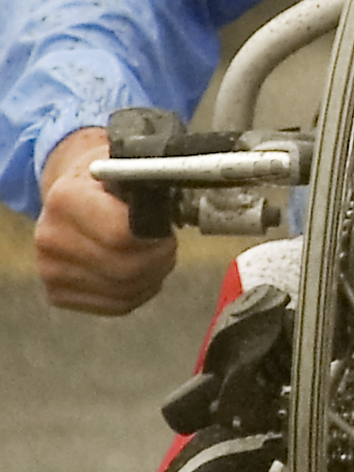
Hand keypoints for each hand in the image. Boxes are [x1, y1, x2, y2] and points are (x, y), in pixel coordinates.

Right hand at [32, 128, 174, 314]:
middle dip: (159, 258)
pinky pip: (116, 305)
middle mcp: (49, 236)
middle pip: (125, 269)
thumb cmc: (108, 182)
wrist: (72, 195)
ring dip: (152, 276)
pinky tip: (140, 273)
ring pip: (124, 291)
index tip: (163, 228)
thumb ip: (150, 180)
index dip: (154, 236)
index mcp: (65, 198)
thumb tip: (186, 188)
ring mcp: (49, 268)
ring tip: (154, 255)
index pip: (120, 235)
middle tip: (166, 245)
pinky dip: (139, 292)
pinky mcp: (57, 292)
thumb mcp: (127, 166)